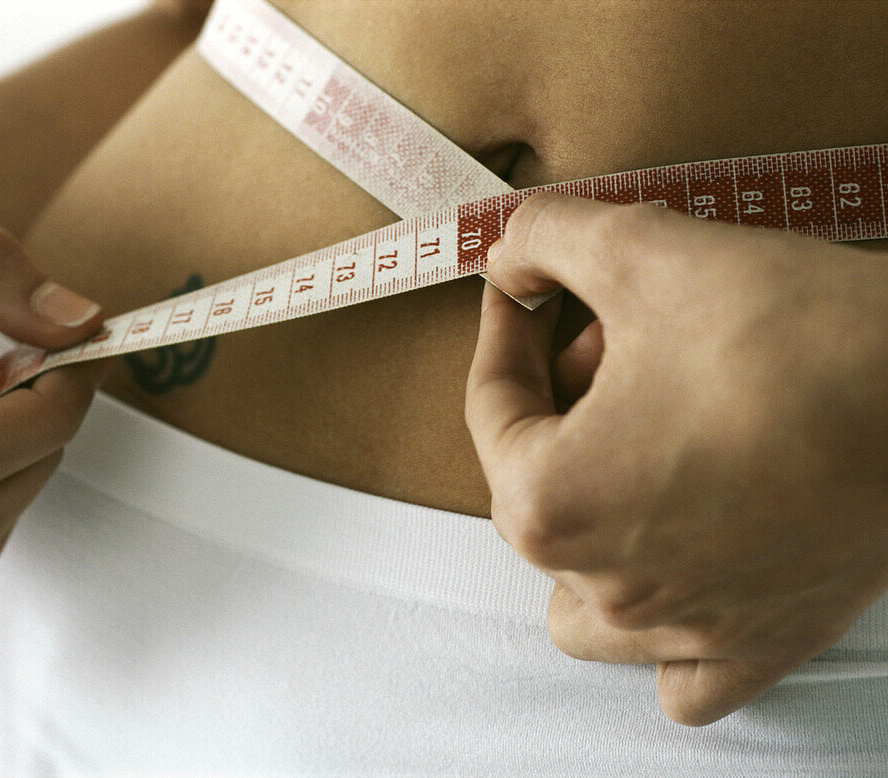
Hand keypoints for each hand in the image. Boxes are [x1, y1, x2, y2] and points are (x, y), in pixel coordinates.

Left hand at [465, 192, 887, 724]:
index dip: (506, 331)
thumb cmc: (800, 335)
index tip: (524, 294)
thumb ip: (544, 240)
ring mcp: (682, 628)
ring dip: (589, 521)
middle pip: (538, 484)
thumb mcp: (644, 250)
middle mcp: (605, 585)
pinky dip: (668, 634)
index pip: (490, 408)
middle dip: (562, 400)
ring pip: (584, 599)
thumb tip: (509, 256)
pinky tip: (687, 567)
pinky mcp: (759, 645)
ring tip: (641, 444)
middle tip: (615, 339)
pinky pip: (683, 675)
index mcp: (551, 502)